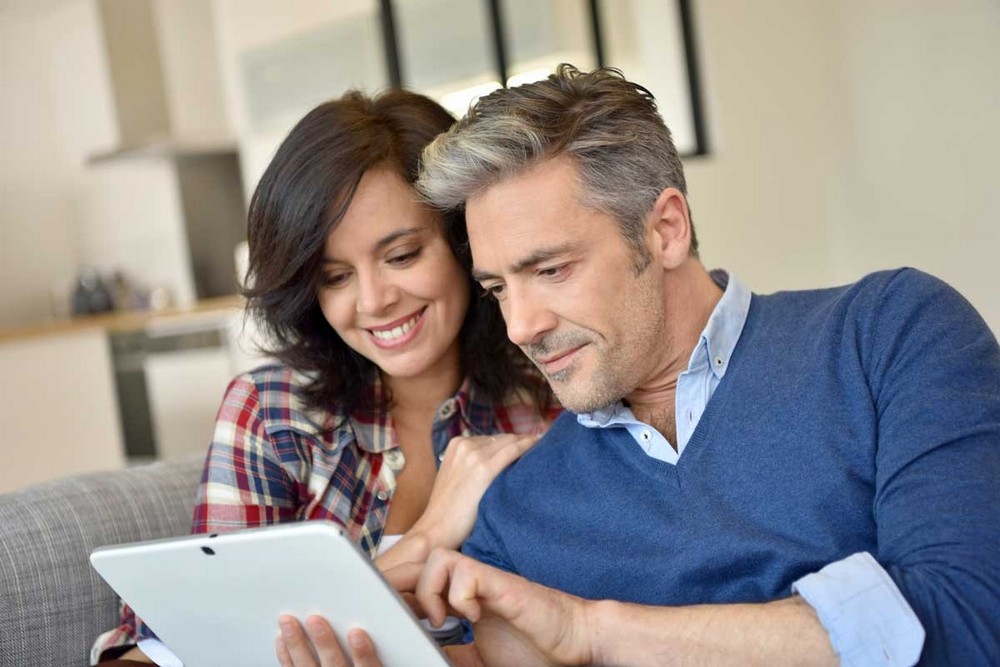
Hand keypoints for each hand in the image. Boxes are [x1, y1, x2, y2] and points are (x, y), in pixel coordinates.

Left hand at [276, 615, 381, 666]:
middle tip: (314, 620)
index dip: (363, 653)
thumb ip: (382, 650)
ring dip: (296, 645)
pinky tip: (282, 640)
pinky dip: (286, 656)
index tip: (357, 633)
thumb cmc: (361, 666)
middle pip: (334, 666)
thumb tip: (384, 619)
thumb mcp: (388, 661)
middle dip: (323, 642)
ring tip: (288, 623)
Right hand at [378, 433, 540, 569]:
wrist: (436, 529)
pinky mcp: (483, 469)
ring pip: (510, 442)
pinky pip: (513, 451)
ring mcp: (474, 455)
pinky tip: (541, 447)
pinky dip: (528, 447)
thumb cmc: (449, 511)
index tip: (532, 443)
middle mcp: (465, 445)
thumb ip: (473, 465)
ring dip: (527, 444)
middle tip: (544, 444)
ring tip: (546, 447)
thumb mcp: (457, 478)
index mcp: (457, 444)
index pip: (494, 438)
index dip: (514, 441)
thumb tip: (502, 462)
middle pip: (503, 438)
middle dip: (522, 442)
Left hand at [386, 549, 594, 665]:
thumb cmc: (534, 647)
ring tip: (440, 620)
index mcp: (459, 599)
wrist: (574, 641)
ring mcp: (484, 580)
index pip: (416, 582)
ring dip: (430, 589)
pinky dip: (459, 595)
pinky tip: (471, 618)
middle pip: (419, 564)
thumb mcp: (478, 657)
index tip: (383, 615)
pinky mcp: (501, 583)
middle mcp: (468, 584)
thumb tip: (419, 658)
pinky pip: (464, 571)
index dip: (395, 593)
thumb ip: (452, 653)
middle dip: (397, 584)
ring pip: (438, 558)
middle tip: (390, 612)